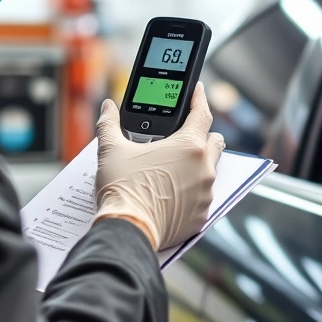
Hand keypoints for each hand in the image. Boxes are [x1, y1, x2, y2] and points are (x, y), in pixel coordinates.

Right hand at [92, 83, 223, 250]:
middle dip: (203, 135)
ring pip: (210, 170)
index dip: (200, 99)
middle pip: (214, 141)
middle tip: (184, 136)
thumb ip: (110, 124)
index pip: (202, 113)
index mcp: (189, 146)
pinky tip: (173, 192)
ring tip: (173, 167)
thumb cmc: (122, 189)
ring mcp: (206, 193)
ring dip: (197, 165)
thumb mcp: (111, 150)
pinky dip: (192, 192)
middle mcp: (204, 167)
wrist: (127, 230)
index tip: (198, 91)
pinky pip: (203, 197)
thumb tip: (107, 108)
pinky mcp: (202, 216)